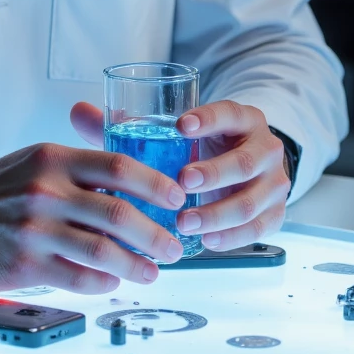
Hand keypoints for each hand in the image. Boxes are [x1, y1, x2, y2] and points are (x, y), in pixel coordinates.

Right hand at [0, 138, 185, 293]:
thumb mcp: (35, 161)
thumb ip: (80, 169)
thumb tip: (133, 186)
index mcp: (54, 159)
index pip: (119, 166)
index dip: (156, 185)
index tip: (177, 197)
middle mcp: (46, 191)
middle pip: (120, 213)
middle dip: (157, 233)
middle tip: (174, 245)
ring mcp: (35, 230)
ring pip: (104, 251)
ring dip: (138, 264)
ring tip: (153, 270)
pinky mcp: (26, 265)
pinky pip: (80, 279)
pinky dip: (105, 282)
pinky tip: (114, 281)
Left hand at [71, 98, 290, 253]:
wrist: (243, 171)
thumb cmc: (199, 150)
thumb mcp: (175, 134)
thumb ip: (130, 123)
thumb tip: (78, 111)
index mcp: (241, 120)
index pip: (230, 113)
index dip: (208, 119)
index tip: (181, 126)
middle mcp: (264, 147)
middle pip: (246, 161)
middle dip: (214, 174)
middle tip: (181, 183)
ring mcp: (274, 182)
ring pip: (253, 200)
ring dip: (219, 213)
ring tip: (185, 222)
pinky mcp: (275, 213)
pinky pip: (259, 229)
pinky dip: (232, 237)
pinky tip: (208, 242)